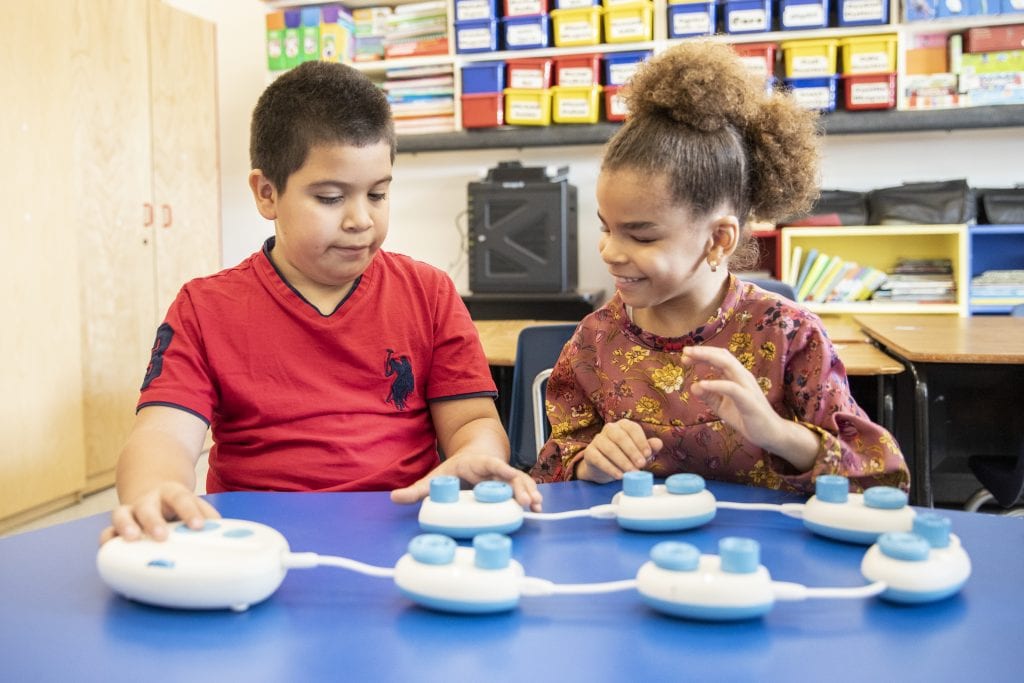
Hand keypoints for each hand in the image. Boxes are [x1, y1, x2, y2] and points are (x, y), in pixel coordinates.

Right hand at [99, 482, 219, 544]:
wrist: (152, 488)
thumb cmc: (176, 503)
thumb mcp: (191, 502)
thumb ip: (205, 513)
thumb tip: (221, 530)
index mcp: (171, 493)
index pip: (181, 499)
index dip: (190, 512)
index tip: (199, 527)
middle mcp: (147, 500)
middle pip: (148, 507)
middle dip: (154, 522)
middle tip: (162, 536)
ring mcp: (129, 511)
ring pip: (121, 514)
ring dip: (125, 526)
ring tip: (131, 539)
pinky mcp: (115, 526)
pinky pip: (107, 531)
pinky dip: (107, 539)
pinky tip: (110, 550)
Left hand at [391, 453, 542, 511]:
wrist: (470, 458)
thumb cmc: (455, 469)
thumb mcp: (436, 477)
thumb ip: (418, 489)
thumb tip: (395, 497)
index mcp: (479, 464)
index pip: (494, 464)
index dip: (503, 471)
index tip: (509, 478)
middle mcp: (495, 470)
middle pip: (512, 475)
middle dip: (522, 488)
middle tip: (527, 503)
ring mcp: (503, 478)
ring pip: (521, 483)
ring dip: (530, 493)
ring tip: (537, 508)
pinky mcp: (507, 488)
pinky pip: (521, 491)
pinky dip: (529, 498)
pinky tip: (536, 510)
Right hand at [576, 419, 662, 483]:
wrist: (604, 468)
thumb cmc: (626, 456)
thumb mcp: (639, 453)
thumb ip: (649, 448)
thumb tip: (659, 443)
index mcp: (623, 425)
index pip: (632, 428)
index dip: (641, 441)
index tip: (648, 454)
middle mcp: (610, 429)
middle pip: (620, 437)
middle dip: (632, 452)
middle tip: (641, 465)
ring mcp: (597, 439)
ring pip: (609, 448)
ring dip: (622, 461)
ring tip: (631, 472)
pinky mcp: (589, 452)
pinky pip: (598, 459)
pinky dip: (609, 468)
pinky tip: (619, 476)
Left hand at [682, 345, 784, 448]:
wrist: (770, 433)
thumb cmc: (746, 417)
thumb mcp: (722, 406)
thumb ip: (709, 396)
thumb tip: (693, 386)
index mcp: (736, 376)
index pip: (720, 358)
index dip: (703, 354)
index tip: (685, 356)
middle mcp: (743, 377)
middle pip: (723, 356)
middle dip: (703, 351)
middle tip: (684, 351)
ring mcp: (747, 387)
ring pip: (728, 365)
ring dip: (708, 358)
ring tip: (690, 358)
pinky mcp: (749, 400)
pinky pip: (731, 388)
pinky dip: (716, 384)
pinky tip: (702, 384)